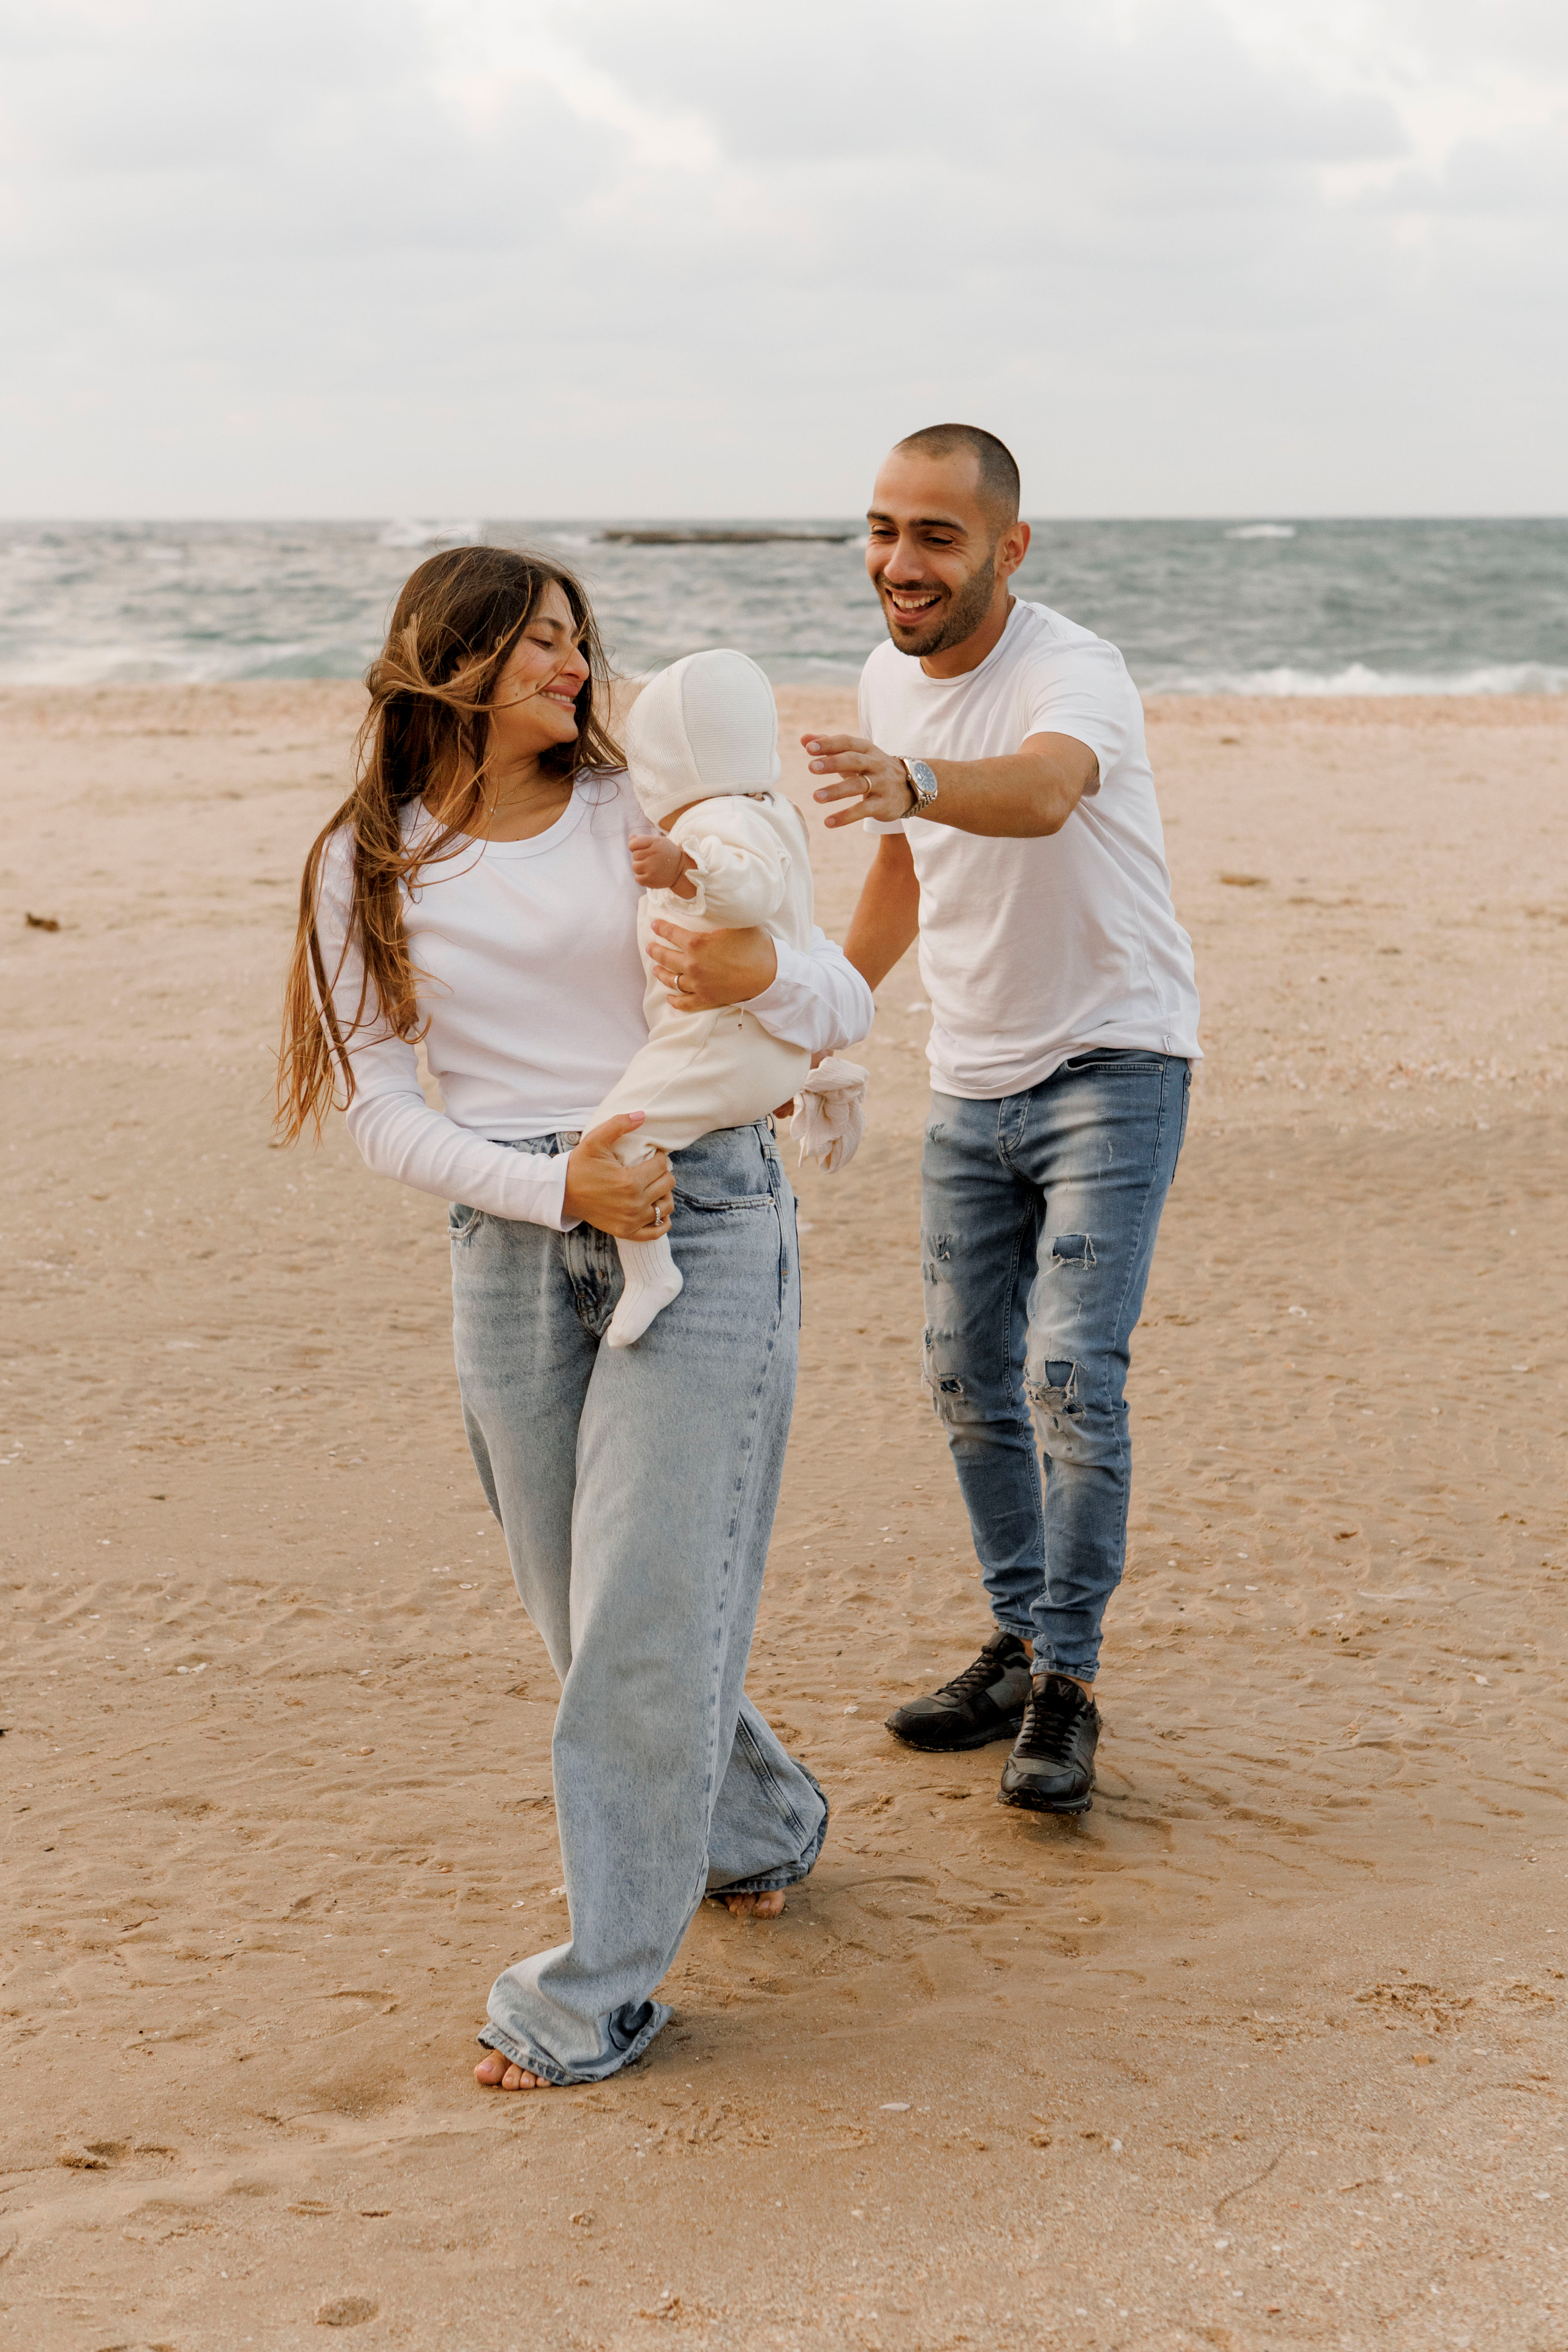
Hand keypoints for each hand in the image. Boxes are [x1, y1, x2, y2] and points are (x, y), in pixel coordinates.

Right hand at [562, 1114, 673, 1240]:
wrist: (562, 1193)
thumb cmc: (579, 1165)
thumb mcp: (595, 1140)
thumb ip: (618, 1124)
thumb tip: (642, 1114)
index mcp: (630, 1181)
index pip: (662, 1166)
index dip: (660, 1157)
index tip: (652, 1155)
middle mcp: (634, 1203)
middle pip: (667, 1185)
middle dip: (662, 1174)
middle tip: (651, 1169)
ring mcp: (631, 1220)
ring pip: (666, 1207)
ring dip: (664, 1195)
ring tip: (653, 1186)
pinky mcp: (626, 1231)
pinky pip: (656, 1231)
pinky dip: (661, 1221)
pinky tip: (656, 1208)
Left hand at [629, 829, 694, 895]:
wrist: (682, 869)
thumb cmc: (667, 854)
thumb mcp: (658, 842)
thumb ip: (643, 839)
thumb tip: (630, 837)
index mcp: (655, 842)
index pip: (633, 844)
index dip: (634, 847)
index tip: (641, 849)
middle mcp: (654, 854)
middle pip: (634, 855)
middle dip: (640, 857)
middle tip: (651, 859)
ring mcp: (652, 868)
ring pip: (635, 867)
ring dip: (640, 868)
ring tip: (650, 867)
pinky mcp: (651, 880)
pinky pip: (637, 878)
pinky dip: (642, 878)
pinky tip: (650, 875)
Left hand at [647, 919, 777, 1010]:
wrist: (770, 975)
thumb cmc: (756, 946)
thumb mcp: (737, 923)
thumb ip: (720, 917)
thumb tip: (713, 905)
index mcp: (697, 943)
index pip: (671, 933)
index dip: (660, 928)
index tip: (654, 925)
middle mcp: (692, 964)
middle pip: (665, 957)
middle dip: (655, 951)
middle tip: (650, 947)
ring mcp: (698, 984)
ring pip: (671, 980)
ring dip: (660, 973)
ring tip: (655, 969)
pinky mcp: (707, 999)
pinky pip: (684, 1003)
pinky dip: (675, 1001)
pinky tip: (669, 997)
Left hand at [802, 733, 913, 828]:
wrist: (912, 787)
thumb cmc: (874, 768)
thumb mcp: (856, 755)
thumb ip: (830, 746)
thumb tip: (803, 739)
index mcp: (867, 749)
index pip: (847, 742)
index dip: (829, 744)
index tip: (808, 748)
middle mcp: (875, 764)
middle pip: (854, 761)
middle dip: (833, 763)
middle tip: (811, 767)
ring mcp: (881, 784)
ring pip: (858, 786)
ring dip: (836, 791)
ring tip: (816, 797)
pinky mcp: (883, 804)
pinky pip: (863, 810)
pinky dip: (846, 816)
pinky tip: (828, 822)